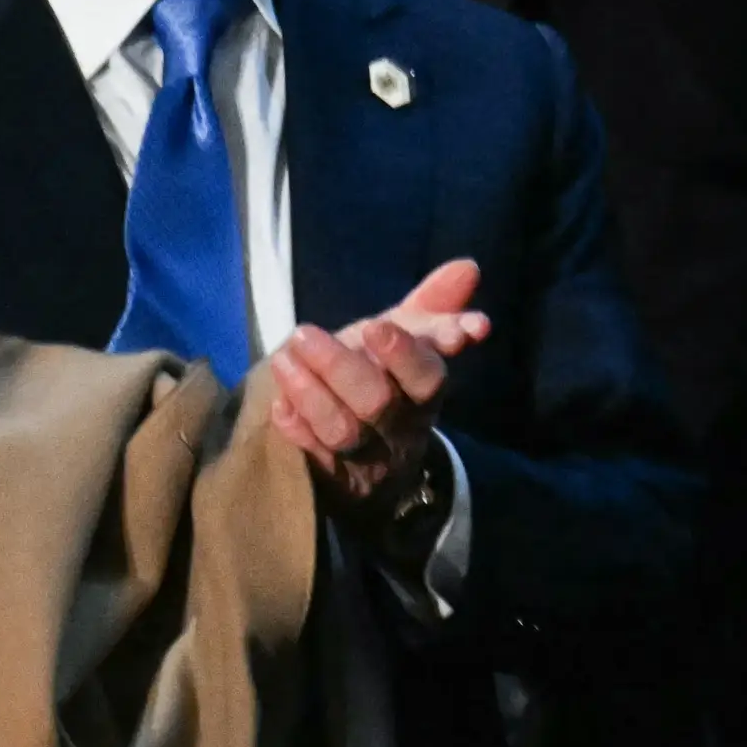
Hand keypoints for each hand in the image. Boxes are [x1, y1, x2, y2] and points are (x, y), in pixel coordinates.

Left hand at [269, 257, 487, 534]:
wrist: (379, 463)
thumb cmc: (389, 382)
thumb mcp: (410, 342)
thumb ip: (436, 305)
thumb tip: (467, 265)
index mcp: (424, 392)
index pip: (427, 376)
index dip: (406, 355)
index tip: (377, 329)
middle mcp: (401, 427)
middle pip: (377, 402)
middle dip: (340, 366)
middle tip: (303, 333)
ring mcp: (368, 457)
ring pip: (343, 431)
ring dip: (310, 393)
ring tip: (282, 358)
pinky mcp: (335, 480)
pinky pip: (315, 459)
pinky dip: (297, 431)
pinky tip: (279, 406)